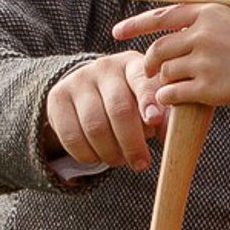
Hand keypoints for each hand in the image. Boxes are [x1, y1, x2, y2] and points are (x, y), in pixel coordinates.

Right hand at [44, 50, 164, 169]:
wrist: (90, 89)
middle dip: (132, 144)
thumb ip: (164, 116)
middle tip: (141, 164)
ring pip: (94, 127)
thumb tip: (172, 136)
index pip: (141, 80)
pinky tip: (98, 157)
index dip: (147, 101)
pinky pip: (71, 136)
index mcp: (133, 65)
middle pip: (118, 110)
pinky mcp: (57, 98)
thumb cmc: (131, 99)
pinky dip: (87, 155)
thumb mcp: (149, 101)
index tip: (153, 121)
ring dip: (110, 153)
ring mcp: (78, 81)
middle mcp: (104, 67)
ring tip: (120, 160)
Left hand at [115, 0, 229, 110]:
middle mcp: (203, 33)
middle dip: (149, 63)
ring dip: (163, 82)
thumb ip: (201, 22)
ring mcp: (205, 60)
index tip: (117, 33)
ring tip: (175, 86)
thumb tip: (168, 30)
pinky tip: (174, 99)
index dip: (135, 25)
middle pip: (158, 49)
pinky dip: (167, 98)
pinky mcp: (208, 87)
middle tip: (149, 72)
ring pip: (164, 73)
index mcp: (207, 12)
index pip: (161, 16)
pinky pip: (172, 93)